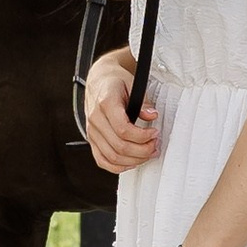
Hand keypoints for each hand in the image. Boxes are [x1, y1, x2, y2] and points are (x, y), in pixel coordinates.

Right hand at [82, 46, 161, 174]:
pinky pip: (102, 160)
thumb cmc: (116, 82)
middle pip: (119, 147)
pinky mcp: (91, 139)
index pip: (123, 130)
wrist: (99, 80)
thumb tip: (151, 115)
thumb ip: (143, 101)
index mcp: (105, 103)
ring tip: (148, 153)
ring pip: (112, 157)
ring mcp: (92, 131)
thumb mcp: (133, 83)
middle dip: (142, 151)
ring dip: (134, 160)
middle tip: (155, 145)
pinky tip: (132, 162)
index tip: (155, 133)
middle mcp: (95, 119)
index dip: (142, 136)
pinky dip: (117, 166)